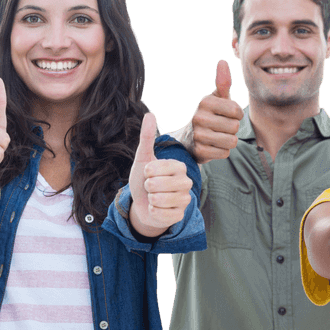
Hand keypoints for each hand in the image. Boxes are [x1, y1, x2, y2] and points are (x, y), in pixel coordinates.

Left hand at [128, 112, 192, 234]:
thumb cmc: (144, 179)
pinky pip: (161, 213)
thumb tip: (150, 113)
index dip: (147, 172)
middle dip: (147, 186)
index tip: (149, 173)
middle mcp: (186, 182)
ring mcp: (185, 200)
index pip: (158, 168)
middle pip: (157, 184)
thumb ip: (148, 137)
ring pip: (159, 199)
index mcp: (179, 166)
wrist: (142, 203)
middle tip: (151, 187)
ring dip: (150, 199)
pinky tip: (156, 209)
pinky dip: (153, 212)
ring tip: (154, 197)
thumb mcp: (143, 158)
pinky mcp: (180, 215)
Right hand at [184, 59, 242, 162]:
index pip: (237, 111)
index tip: (227, 115)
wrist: (189, 139)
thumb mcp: (216, 99)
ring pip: (231, 141)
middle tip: (221, 127)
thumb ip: (223, 82)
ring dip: (229, 140)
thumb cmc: (210, 115)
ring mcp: (198, 135)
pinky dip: (223, 151)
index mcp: (205, 101)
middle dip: (232, 128)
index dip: (237, 115)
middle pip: (235, 127)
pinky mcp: (199, 151)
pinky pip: (225, 153)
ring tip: (218, 136)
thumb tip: (223, 61)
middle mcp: (198, 117)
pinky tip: (213, 146)